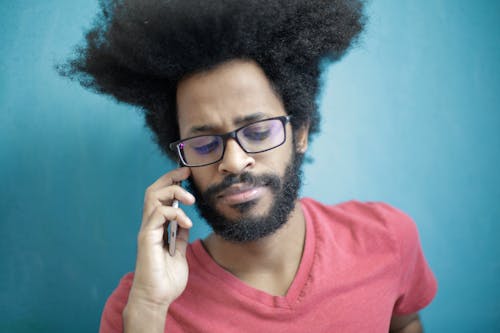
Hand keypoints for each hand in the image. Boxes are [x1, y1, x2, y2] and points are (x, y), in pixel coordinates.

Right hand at [128, 167, 195, 309]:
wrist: (157, 298)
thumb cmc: (166, 278)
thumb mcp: (179, 252)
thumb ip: (180, 236)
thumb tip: (184, 223)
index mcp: (158, 227)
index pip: (160, 197)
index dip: (171, 182)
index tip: (186, 174)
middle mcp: (150, 225)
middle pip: (153, 191)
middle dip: (170, 178)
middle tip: (186, 173)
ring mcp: (147, 230)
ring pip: (153, 197)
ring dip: (173, 192)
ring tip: (190, 200)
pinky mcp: (147, 238)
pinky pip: (158, 214)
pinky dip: (175, 213)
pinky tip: (186, 223)